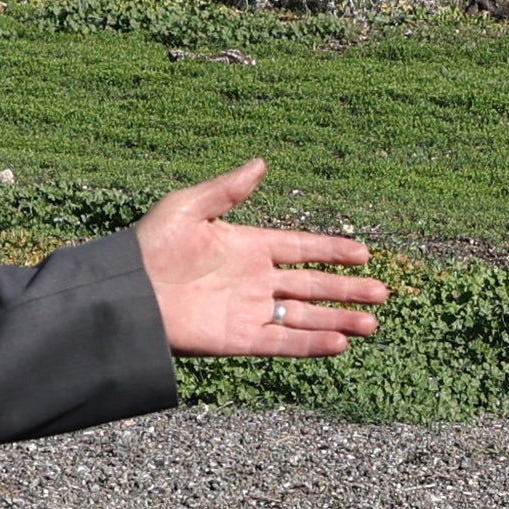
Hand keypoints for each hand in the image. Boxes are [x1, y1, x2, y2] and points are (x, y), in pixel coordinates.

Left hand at [135, 158, 384, 359]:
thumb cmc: (150, 246)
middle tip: (382, 291)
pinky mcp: (239, 339)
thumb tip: (262, 163)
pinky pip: (282, 342)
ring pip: (304, 318)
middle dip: (347, 289)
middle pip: (312, 287)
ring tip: (370, 324)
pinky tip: (338, 344)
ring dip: (338, 320)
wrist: (125, 293)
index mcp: (249, 246)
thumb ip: (228, 189)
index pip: (302, 249)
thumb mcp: (188, 207)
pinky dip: (310, 344)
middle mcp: (255, 280)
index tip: (364, 253)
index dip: (333, 251)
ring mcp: (249, 311)